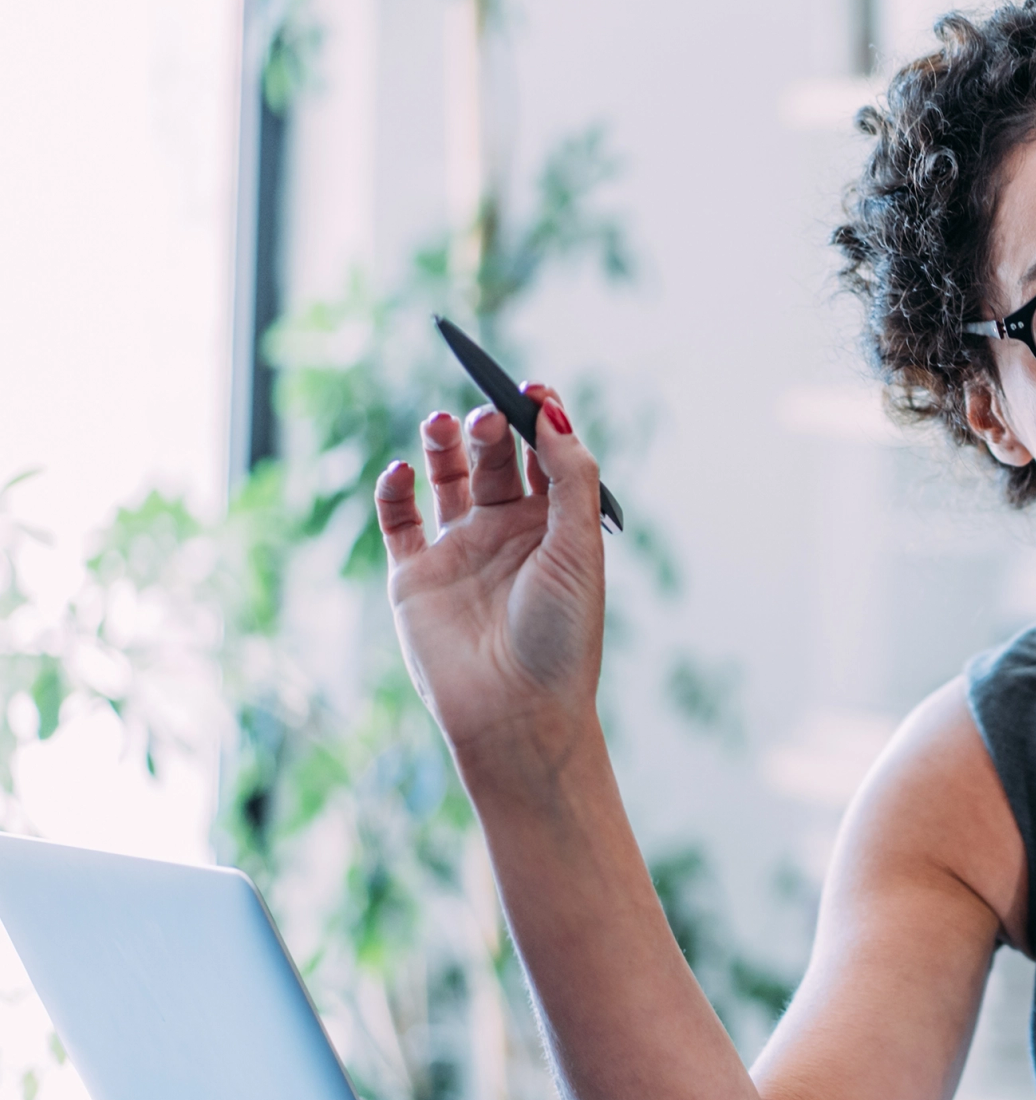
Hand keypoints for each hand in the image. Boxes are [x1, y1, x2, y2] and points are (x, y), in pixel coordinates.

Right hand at [374, 388, 605, 782]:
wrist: (516, 712)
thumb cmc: (562, 635)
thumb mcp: (578, 546)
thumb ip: (569, 475)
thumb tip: (551, 409)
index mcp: (556, 526)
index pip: (546, 454)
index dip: (539, 417)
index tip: (532, 387)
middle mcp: (509, 533)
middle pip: (495, 457)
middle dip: (491, 427)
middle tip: (487, 415)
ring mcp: (460, 551)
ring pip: (445, 478)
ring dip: (443, 444)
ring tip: (441, 423)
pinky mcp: (415, 576)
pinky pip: (398, 519)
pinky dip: (394, 488)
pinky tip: (403, 470)